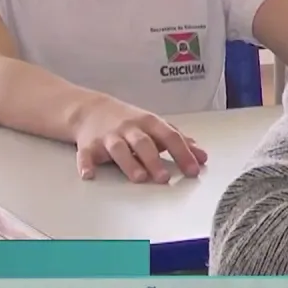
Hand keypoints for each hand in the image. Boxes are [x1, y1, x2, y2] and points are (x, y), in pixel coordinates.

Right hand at [72, 97, 207, 182]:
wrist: (91, 109)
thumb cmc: (129, 121)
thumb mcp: (156, 126)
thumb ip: (179, 141)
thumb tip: (202, 156)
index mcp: (150, 123)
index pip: (170, 137)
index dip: (183, 153)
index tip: (193, 170)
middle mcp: (130, 128)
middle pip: (143, 143)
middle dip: (154, 160)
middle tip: (164, 178)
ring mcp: (108, 136)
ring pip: (119, 149)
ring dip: (129, 163)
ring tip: (139, 178)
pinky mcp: (88, 145)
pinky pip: (86, 154)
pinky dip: (86, 164)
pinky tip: (89, 175)